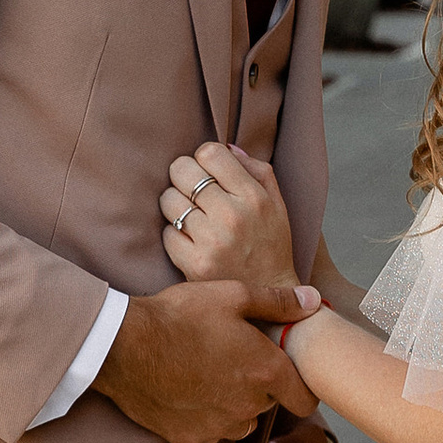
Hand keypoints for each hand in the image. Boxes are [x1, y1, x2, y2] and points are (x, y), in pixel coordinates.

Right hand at [94, 281, 292, 442]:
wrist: (124, 347)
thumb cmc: (180, 315)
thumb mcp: (233, 296)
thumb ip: (279, 303)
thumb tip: (315, 303)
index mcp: (266, 371)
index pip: (305, 399)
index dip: (302, 387)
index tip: (290, 376)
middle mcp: (247, 406)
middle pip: (269, 403)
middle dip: (260, 385)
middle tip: (235, 359)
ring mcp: (218, 426)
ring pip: (241, 421)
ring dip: (235, 405)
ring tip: (210, 374)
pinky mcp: (189, 438)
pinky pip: (210, 432)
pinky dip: (205, 417)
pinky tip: (188, 391)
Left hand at [160, 143, 309, 319]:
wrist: (271, 295)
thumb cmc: (271, 245)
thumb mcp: (276, 202)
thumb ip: (255, 169)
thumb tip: (226, 147)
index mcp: (254, 196)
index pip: (210, 152)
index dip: (204, 157)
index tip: (208, 170)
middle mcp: (232, 215)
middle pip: (183, 170)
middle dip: (183, 175)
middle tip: (192, 188)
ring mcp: (211, 241)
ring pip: (169, 200)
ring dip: (175, 204)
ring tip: (190, 214)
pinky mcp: (195, 264)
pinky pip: (166, 232)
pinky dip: (174, 233)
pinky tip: (189, 238)